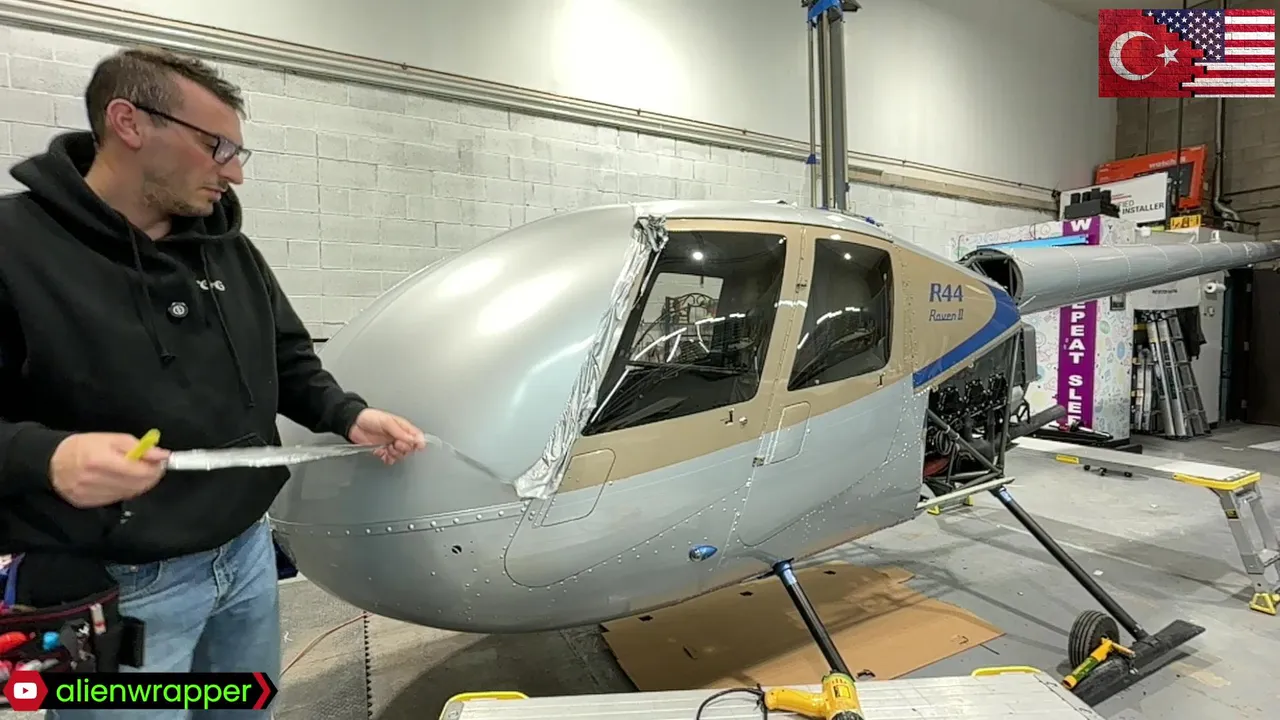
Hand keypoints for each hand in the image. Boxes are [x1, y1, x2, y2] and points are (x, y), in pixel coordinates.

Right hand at [48, 433, 170, 508]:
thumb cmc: (83, 447)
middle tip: (155, 467)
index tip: (162, 461)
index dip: (155, 467)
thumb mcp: (111, 438)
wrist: (52, 462)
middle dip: (151, 476)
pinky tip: (124, 481)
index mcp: (99, 460)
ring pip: (128, 494)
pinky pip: (116, 499)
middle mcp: (93, 480)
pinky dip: (125, 490)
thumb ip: (138, 447)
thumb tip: (162, 455)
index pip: (138, 470)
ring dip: (139, 484)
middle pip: (136, 485)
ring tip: (138, 472)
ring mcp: (89, 494)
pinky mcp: (87, 504)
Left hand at [347, 408, 426, 464]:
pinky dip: (388, 459)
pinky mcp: (382, 451)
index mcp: (402, 427)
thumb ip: (399, 431)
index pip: (416, 436)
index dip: (418, 442)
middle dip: (403, 448)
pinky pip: (390, 459)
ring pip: (400, 454)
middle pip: (409, 447)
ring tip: (387, 448)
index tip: (416, 446)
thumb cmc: (369, 418)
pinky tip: (383, 454)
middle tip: (395, 444)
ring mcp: (390, 444)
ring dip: (395, 454)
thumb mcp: (386, 421)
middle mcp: (398, 436)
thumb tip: (413, 439)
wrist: (353, 424)